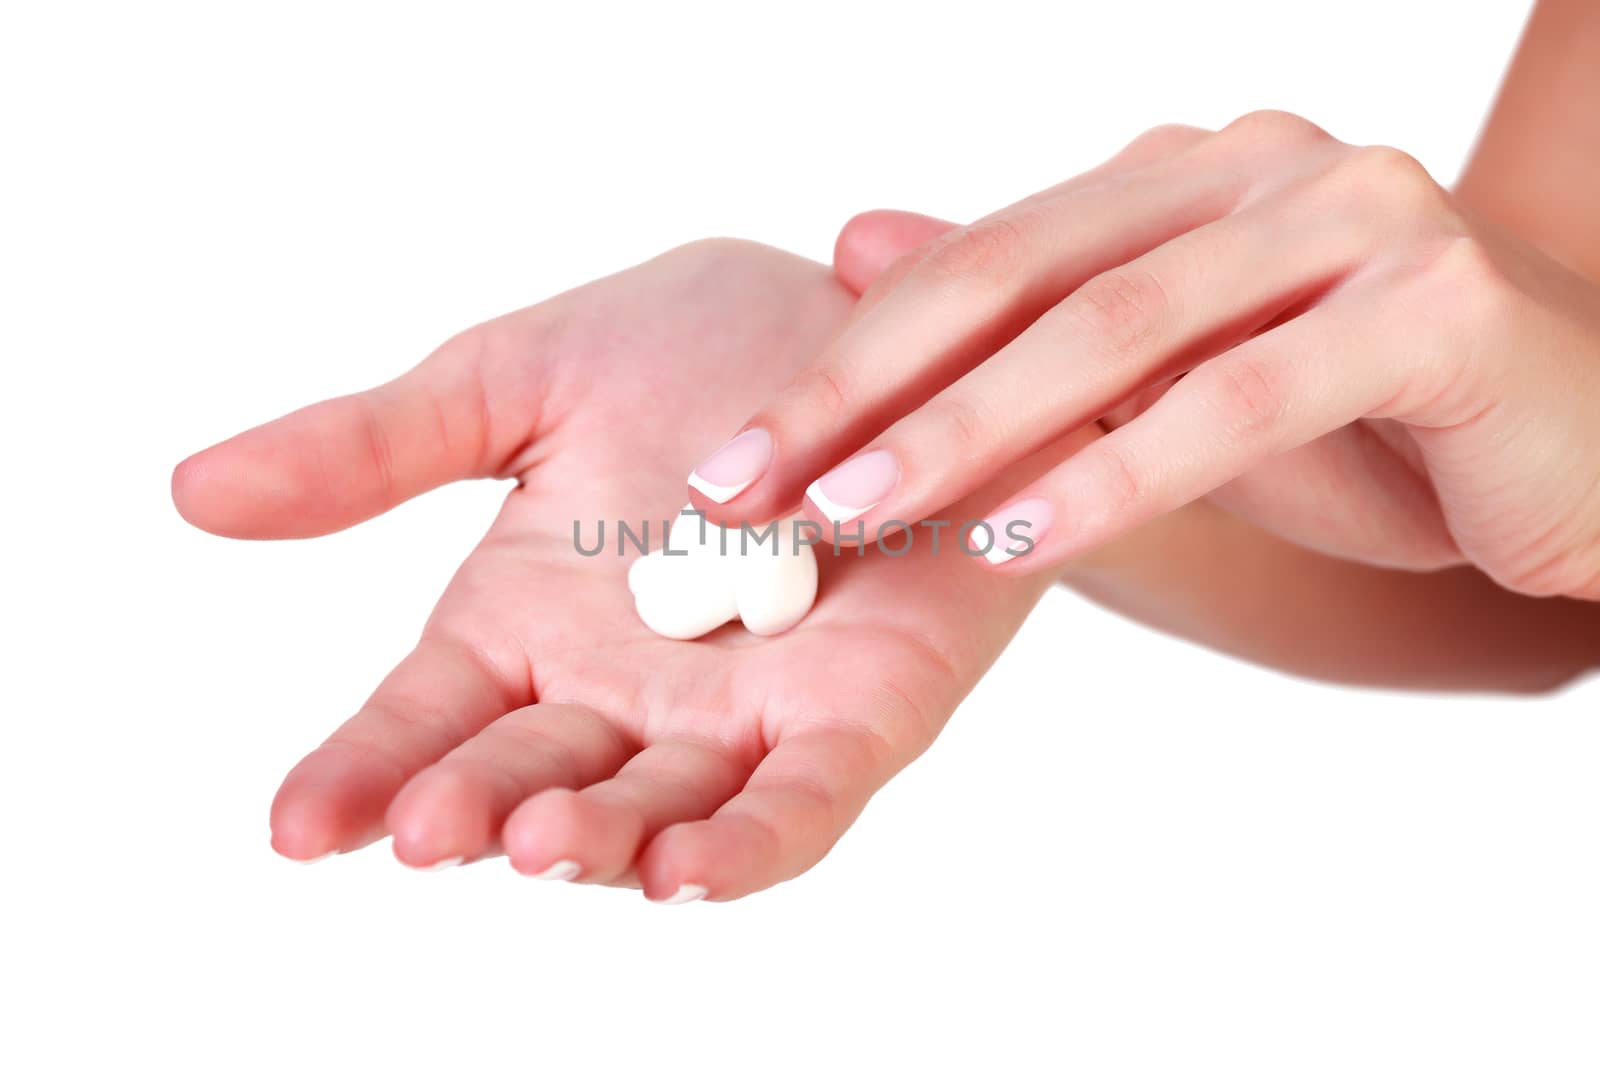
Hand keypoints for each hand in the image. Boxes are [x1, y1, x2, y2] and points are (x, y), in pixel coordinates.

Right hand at [173, 240, 1062, 899]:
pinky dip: (748, 841)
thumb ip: (379, 446)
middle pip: (533, 775)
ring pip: (659, 808)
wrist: (877, 320)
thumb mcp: (522, 378)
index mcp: (528, 623)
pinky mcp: (858, 712)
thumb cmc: (702, 347)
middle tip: (429, 826)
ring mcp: (740, 715)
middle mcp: (624, 691)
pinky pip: (802, 800)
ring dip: (599, 840)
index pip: (427, 719)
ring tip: (537, 841)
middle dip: (478, 809)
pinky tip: (687, 866)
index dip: (362, 771)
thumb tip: (193, 489)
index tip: (295, 825)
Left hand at [692, 114, 1599, 599]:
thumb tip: (857, 243)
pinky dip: (1122, 471)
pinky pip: (1244, 398)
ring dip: (969, 431)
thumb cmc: (1372, 423)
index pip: (982, 260)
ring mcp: (1354, 219)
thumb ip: (1031, 317)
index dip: (848, 357)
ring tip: (853, 517)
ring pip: (1120, 330)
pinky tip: (1023, 541)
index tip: (736, 457)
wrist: (1581, 452)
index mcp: (1184, 176)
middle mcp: (1259, 168)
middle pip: (1022, 277)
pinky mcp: (1433, 307)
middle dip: (868, 390)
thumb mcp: (1173, 375)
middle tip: (746, 486)